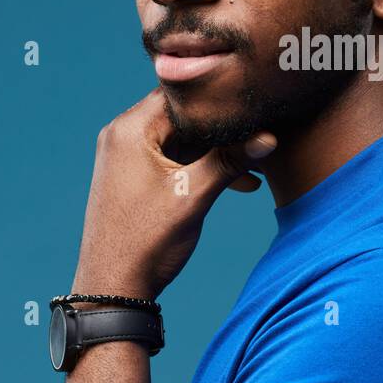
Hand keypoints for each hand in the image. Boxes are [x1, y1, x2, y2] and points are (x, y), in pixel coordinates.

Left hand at [70, 86, 276, 300]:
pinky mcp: (133, 174)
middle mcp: (122, 134)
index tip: (252, 103)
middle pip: (183, 114)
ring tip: (253, 167)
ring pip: (181, 137)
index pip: (182, 93)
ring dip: (215, 151)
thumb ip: (231, 161)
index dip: (219, 97)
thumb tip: (269, 138)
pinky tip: (235, 183)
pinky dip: (200, 166)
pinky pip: (172, 157)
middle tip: (260, 134)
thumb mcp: (194, 196)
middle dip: (222, 127)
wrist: (113, 288)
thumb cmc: (146, 242)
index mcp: (130, 129)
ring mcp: (126, 155)